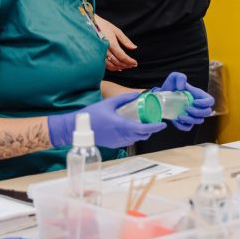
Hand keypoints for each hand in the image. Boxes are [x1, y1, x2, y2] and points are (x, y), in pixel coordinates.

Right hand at [48, 93, 166, 147]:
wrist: (77, 128)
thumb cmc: (92, 114)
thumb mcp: (109, 103)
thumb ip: (124, 98)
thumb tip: (138, 94)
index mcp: (121, 125)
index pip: (143, 129)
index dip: (155, 127)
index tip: (163, 124)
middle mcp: (121, 135)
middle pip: (142, 135)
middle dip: (151, 130)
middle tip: (154, 121)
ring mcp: (117, 141)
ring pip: (136, 139)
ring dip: (142, 133)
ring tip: (145, 123)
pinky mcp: (113, 144)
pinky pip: (128, 141)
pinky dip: (133, 136)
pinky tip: (132, 128)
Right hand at [94, 14, 137, 71]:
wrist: (86, 24)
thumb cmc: (102, 25)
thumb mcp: (115, 30)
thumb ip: (125, 40)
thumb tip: (134, 47)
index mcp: (111, 43)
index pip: (122, 56)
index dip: (130, 61)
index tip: (135, 63)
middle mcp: (104, 50)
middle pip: (117, 62)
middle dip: (126, 65)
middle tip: (132, 65)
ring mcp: (98, 54)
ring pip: (110, 65)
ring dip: (119, 67)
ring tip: (126, 66)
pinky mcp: (94, 55)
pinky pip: (104, 65)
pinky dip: (111, 67)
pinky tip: (116, 67)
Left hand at [158, 71, 214, 130]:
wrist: (161, 96)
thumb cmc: (171, 86)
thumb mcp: (174, 77)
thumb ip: (180, 77)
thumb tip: (182, 88)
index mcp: (199, 95)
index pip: (210, 101)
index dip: (206, 103)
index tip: (195, 102)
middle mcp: (199, 106)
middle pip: (207, 112)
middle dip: (198, 112)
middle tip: (186, 108)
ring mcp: (193, 114)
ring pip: (199, 121)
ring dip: (190, 120)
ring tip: (179, 116)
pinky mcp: (185, 121)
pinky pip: (188, 127)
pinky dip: (183, 126)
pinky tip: (176, 121)